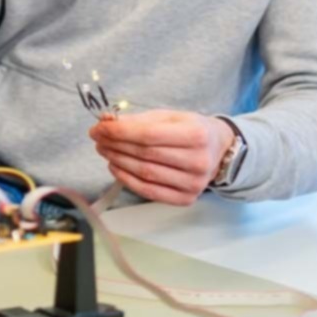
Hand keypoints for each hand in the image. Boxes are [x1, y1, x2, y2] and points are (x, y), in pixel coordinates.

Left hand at [89, 109, 233, 205]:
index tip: (98, 128)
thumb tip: (105, 122)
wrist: (218, 150)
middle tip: (97, 138)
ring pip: (144, 173)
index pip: (148, 135)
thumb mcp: (169, 116)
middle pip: (144, 154)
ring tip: (104, 149)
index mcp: (196, 134)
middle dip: (114, 145)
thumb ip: (138, 120)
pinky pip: (149, 192)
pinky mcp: (186, 199)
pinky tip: (114, 167)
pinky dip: (127, 180)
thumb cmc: (190, 129)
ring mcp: (194, 184)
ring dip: (117, 161)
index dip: (119, 132)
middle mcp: (198, 161)